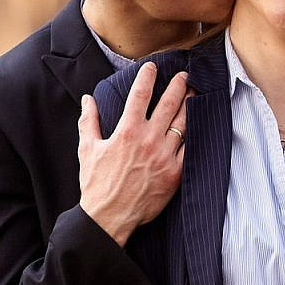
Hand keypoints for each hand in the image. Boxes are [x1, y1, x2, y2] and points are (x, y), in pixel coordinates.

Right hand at [78, 63, 188, 243]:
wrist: (109, 217)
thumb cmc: (96, 184)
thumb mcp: (87, 149)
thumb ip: (89, 121)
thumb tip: (88, 100)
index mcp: (127, 131)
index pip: (140, 94)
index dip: (147, 77)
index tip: (152, 66)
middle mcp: (148, 140)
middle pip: (169, 104)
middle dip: (178, 86)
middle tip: (184, 75)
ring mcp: (164, 156)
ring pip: (183, 124)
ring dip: (189, 106)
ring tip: (193, 95)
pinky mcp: (174, 173)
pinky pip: (188, 149)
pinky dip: (193, 135)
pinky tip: (196, 126)